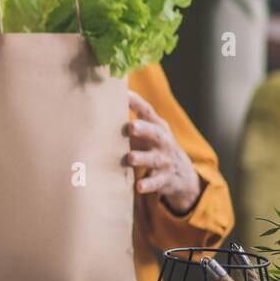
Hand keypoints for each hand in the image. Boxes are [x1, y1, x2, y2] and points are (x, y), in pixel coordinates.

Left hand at [123, 89, 201, 213]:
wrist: (182, 175)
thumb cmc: (153, 147)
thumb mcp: (146, 133)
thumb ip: (127, 122)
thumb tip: (98, 104)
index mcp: (157, 127)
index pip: (147, 111)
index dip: (135, 102)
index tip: (122, 93)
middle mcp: (163, 142)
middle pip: (155, 133)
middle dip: (144, 129)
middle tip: (131, 127)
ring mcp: (165, 160)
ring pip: (154, 158)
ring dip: (142, 158)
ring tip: (131, 158)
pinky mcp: (165, 179)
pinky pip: (156, 182)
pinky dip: (148, 184)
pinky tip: (139, 187)